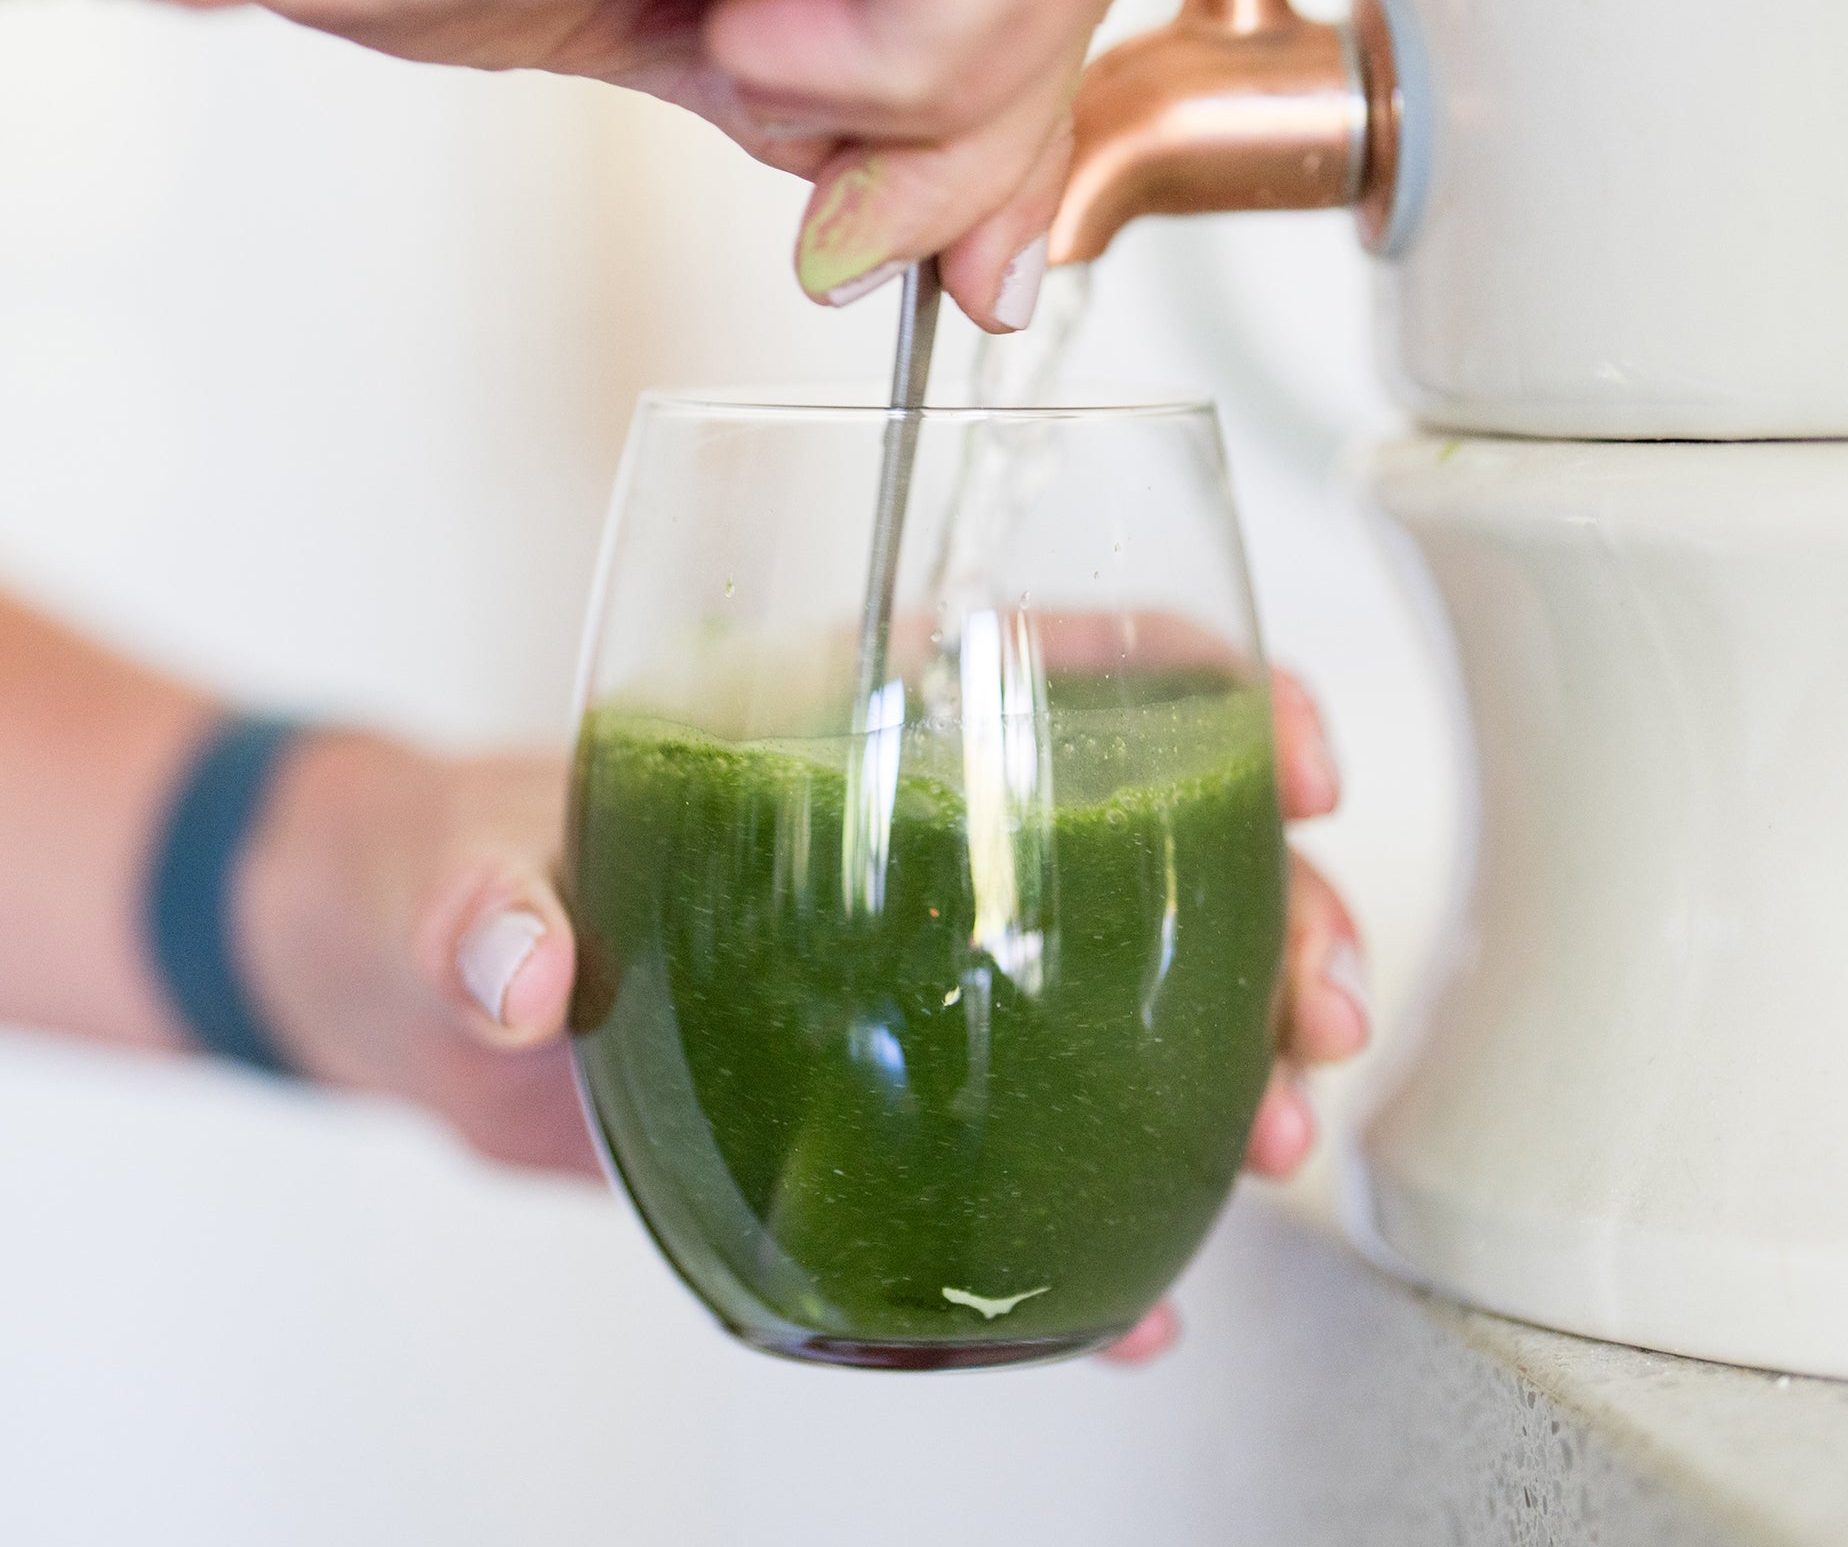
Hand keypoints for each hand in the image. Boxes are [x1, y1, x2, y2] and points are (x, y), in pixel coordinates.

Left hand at [237, 669, 1367, 1356]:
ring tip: (1273, 1136)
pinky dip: (1104, 1225)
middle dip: (1280, 910)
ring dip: (1240, 1058)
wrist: (425, 1005)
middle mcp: (929, 838)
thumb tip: (521, 967)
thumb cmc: (454, 872)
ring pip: (1141, 993)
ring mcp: (928, 973)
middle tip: (1317, 1005)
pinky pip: (1039, 1150)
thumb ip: (477, 898)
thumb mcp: (450, 868)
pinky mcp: (901, 1098)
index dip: (1218, 691)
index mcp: (857, 720)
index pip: (1078, 660)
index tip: (1295, 756)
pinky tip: (1141, 1291)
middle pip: (1166, 840)